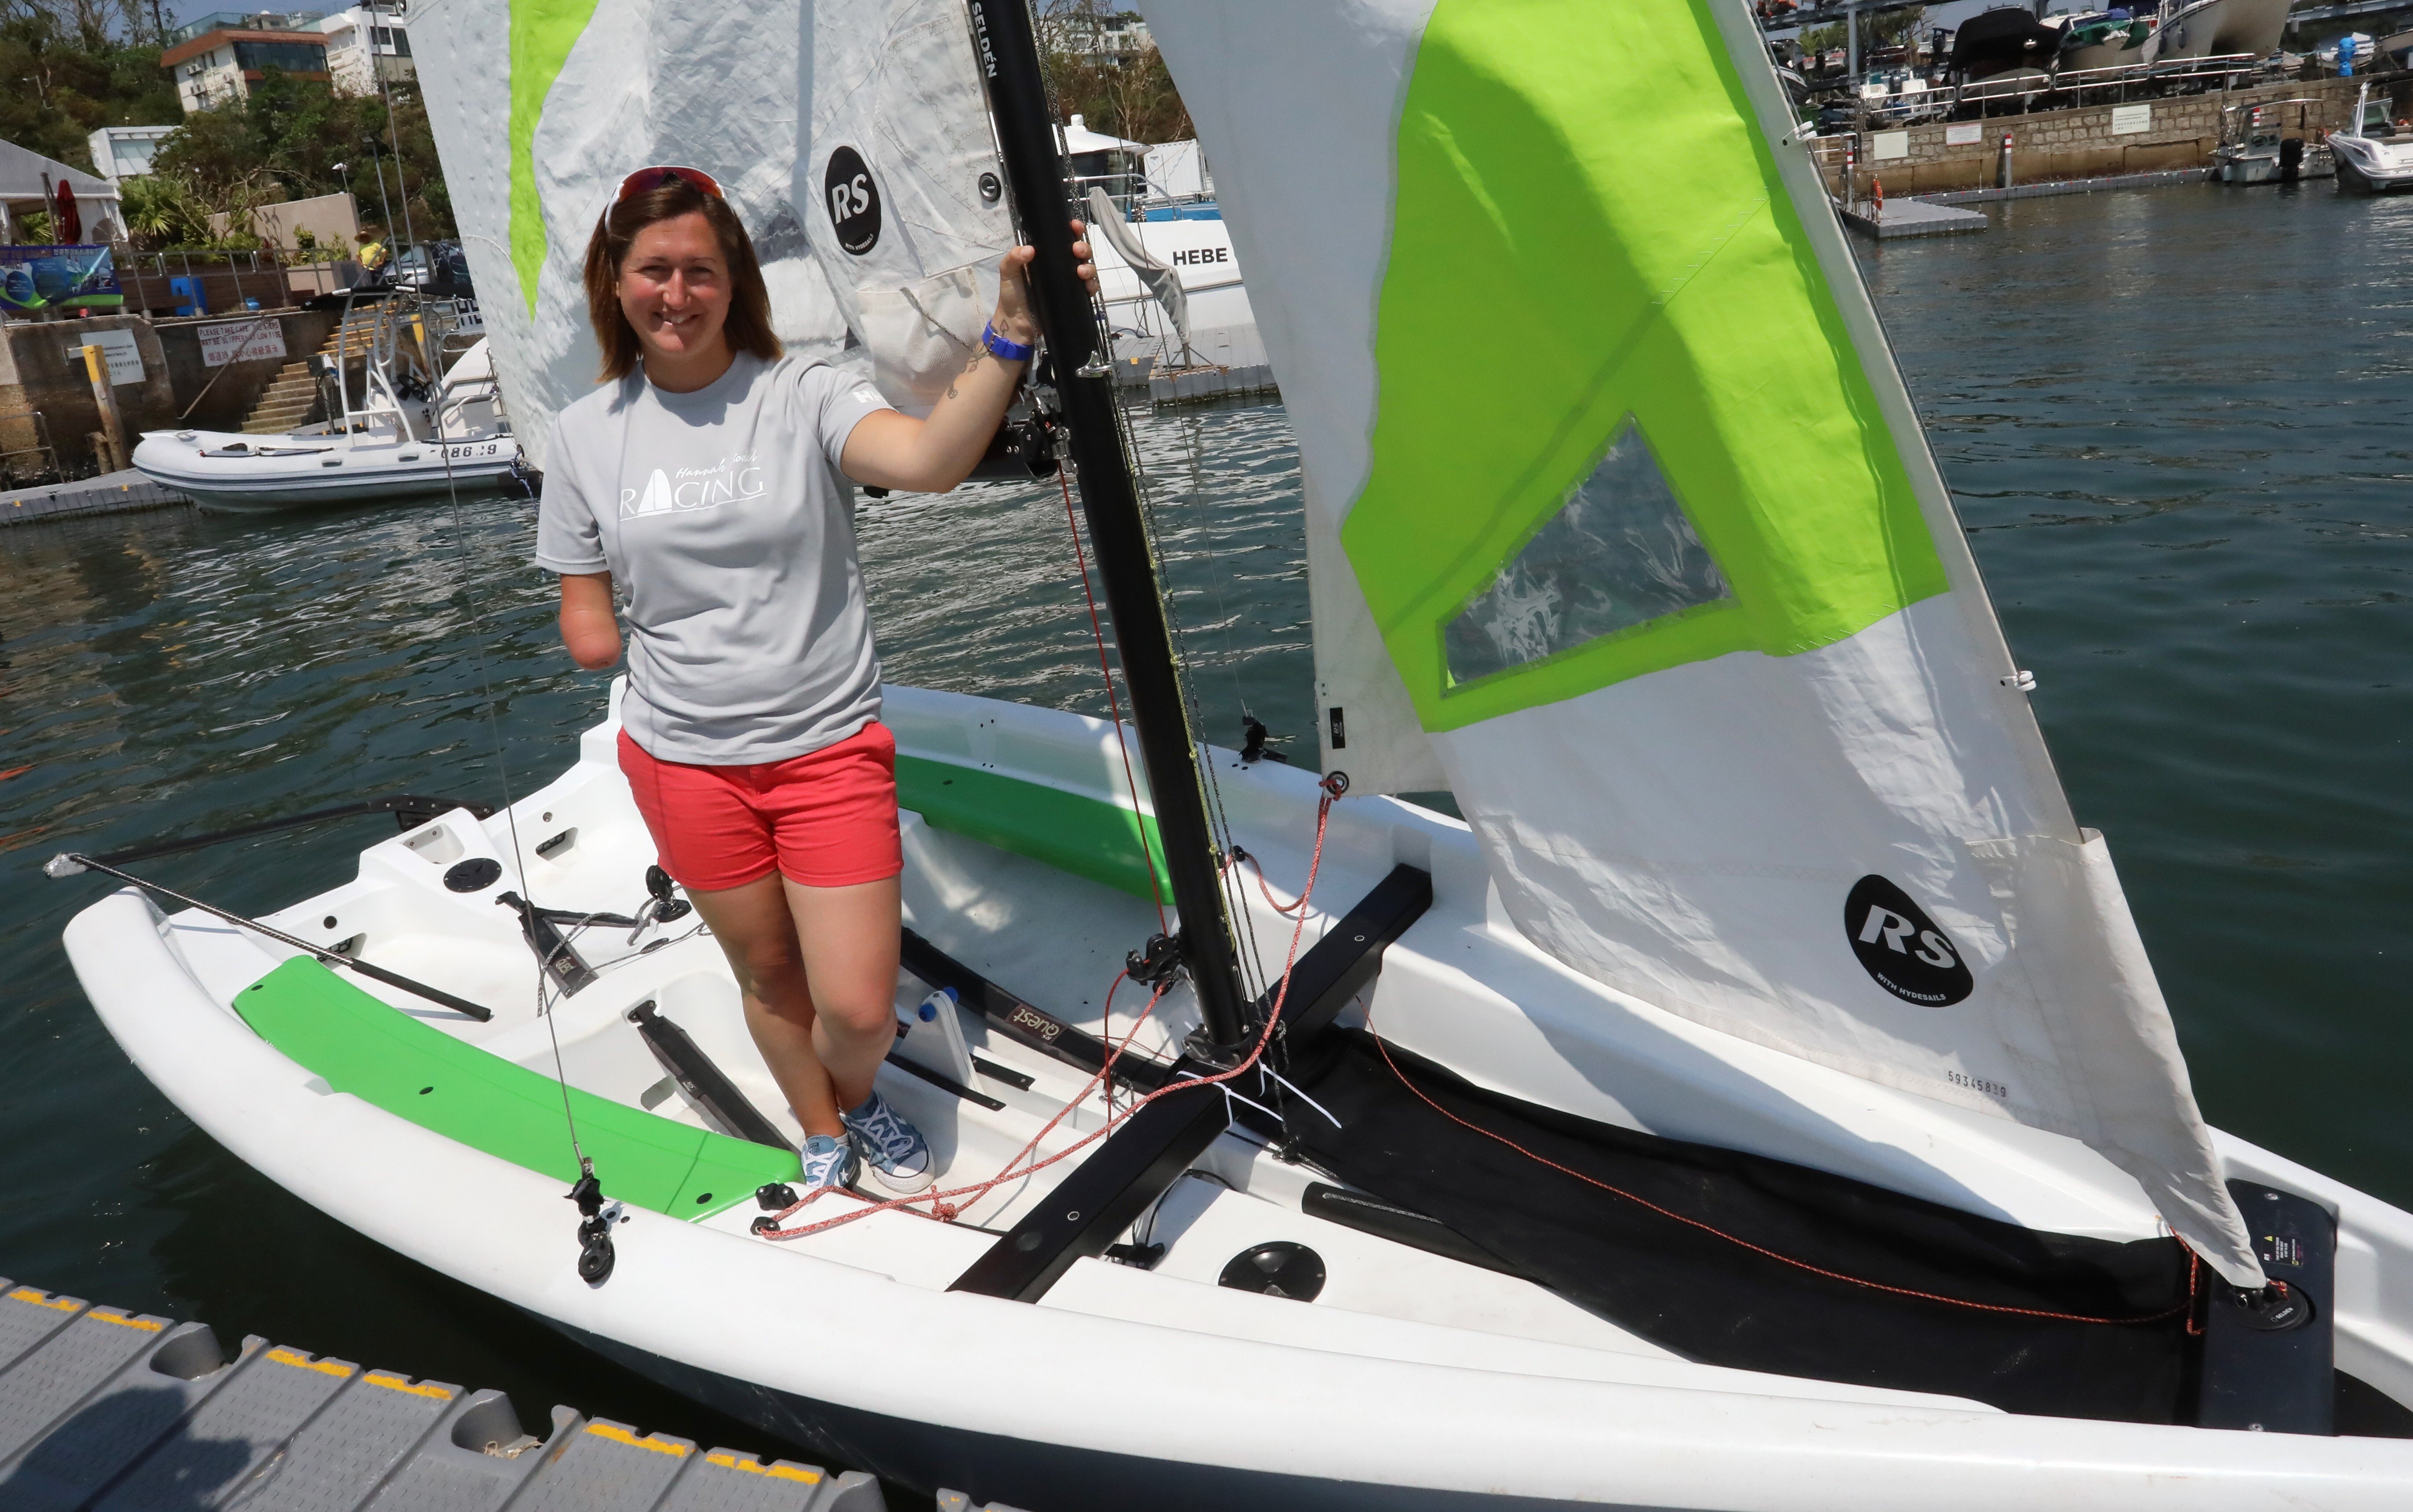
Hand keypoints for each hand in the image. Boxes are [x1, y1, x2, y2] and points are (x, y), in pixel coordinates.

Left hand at [992, 219, 1096, 345]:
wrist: (1017, 324)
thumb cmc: (1012, 295)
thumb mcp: (1007, 273)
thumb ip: (1013, 258)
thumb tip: (1030, 249)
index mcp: (1046, 256)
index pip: (1062, 239)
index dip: (1072, 231)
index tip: (1074, 226)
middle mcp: (1060, 266)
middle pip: (1079, 252)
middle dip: (1083, 247)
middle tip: (1077, 251)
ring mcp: (1068, 282)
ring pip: (1087, 268)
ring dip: (1089, 267)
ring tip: (1081, 272)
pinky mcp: (1074, 297)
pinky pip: (1089, 288)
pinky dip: (1092, 285)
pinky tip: (1088, 286)